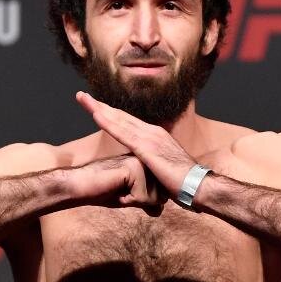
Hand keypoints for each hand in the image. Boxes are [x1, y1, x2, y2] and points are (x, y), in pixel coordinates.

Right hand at [73, 154, 165, 209]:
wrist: (81, 185)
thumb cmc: (103, 191)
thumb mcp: (130, 198)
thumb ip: (146, 202)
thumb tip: (159, 211)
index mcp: (147, 163)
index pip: (163, 192)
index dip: (145, 200)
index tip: (125, 190)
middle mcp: (148, 160)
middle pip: (162, 196)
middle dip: (142, 201)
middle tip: (121, 190)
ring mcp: (142, 162)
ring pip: (155, 198)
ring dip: (135, 200)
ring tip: (118, 188)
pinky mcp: (134, 168)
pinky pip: (143, 197)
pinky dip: (129, 200)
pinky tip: (116, 188)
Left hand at [76, 91, 194, 195]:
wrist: (198, 185)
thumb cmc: (183, 183)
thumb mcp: (163, 170)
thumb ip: (151, 166)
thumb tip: (144, 171)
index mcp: (155, 136)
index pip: (127, 122)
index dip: (110, 114)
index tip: (94, 107)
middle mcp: (152, 132)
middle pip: (120, 116)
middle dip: (99, 105)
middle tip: (81, 96)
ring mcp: (150, 138)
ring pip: (119, 120)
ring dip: (99, 109)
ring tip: (83, 99)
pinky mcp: (147, 148)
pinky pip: (123, 134)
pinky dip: (108, 123)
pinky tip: (96, 115)